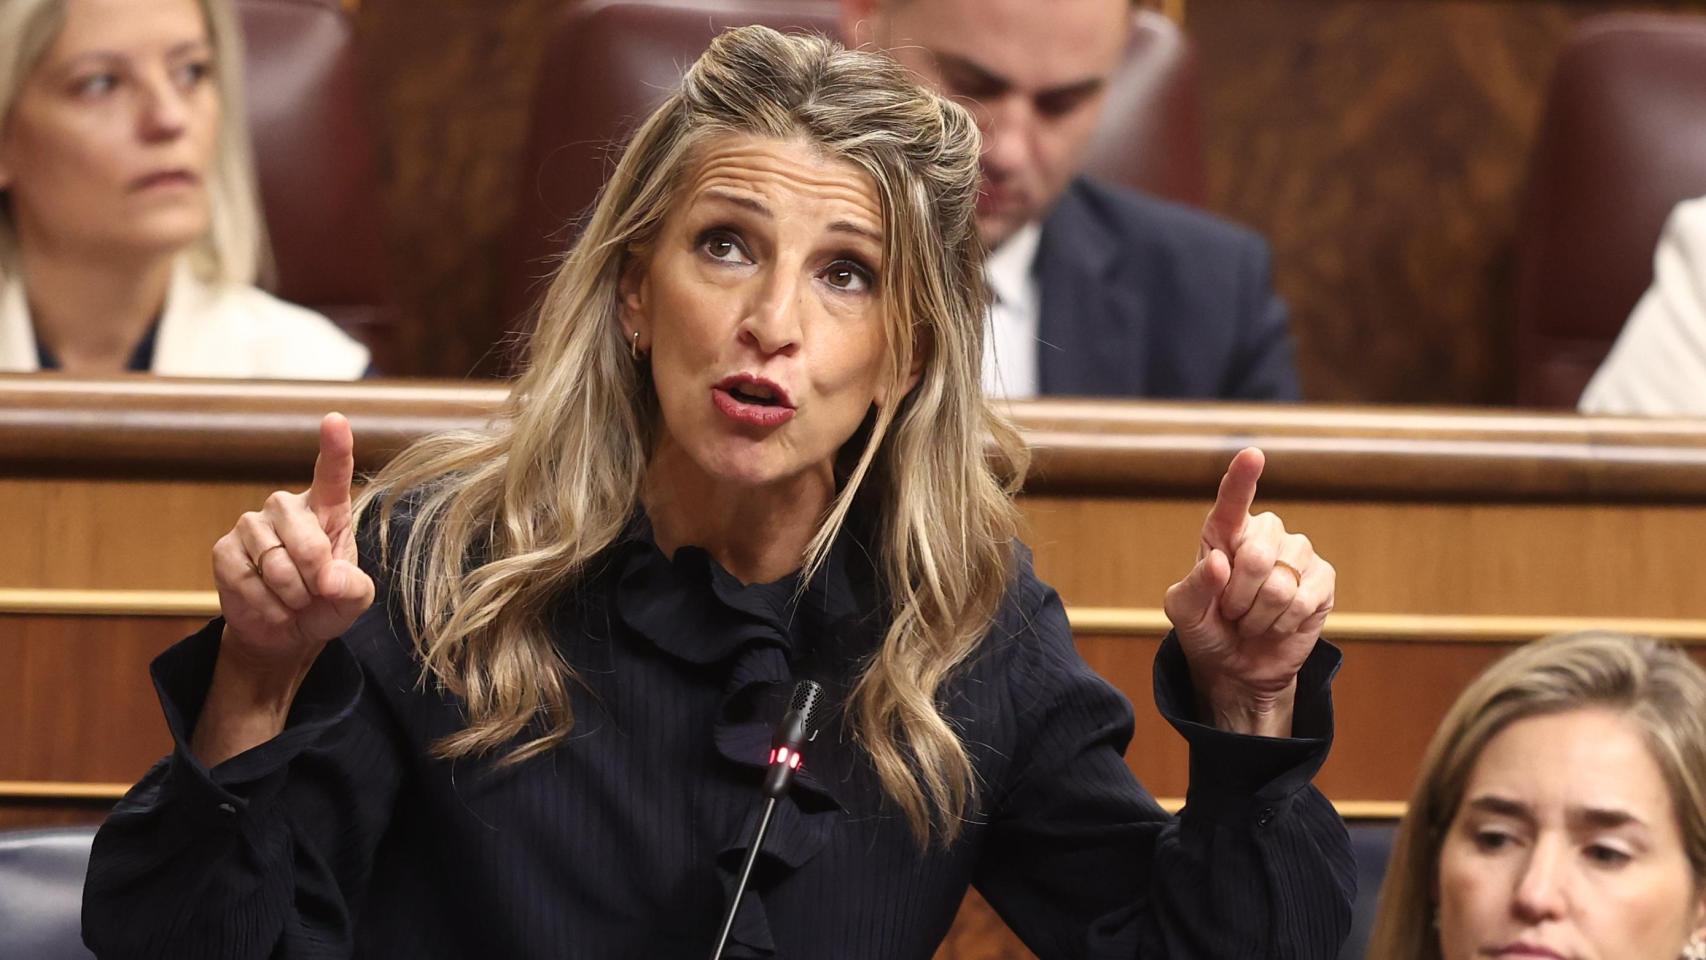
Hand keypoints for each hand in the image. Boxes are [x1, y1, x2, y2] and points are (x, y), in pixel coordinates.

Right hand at [210, 412, 374, 683]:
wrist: (285, 632)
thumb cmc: (325, 604)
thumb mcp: (353, 600)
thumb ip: (354, 588)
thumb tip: (330, 579)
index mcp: (327, 509)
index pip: (332, 474)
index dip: (335, 447)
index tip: (335, 420)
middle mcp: (287, 508)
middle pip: (305, 536)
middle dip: (315, 574)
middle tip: (318, 593)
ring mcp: (252, 525)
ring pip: (274, 562)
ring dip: (290, 594)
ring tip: (295, 600)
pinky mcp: (224, 549)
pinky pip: (245, 579)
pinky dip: (265, 604)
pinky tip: (272, 606)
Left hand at [1162, 448, 1334, 736]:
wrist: (1238, 666)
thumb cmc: (1207, 629)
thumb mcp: (1183, 613)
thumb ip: (1194, 587)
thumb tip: (1219, 562)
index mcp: (1223, 533)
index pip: (1232, 502)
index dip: (1242, 478)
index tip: (1252, 454)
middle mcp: (1263, 534)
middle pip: (1255, 555)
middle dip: (1238, 596)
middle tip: (1231, 610)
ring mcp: (1296, 554)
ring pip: (1280, 584)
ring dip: (1259, 614)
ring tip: (1252, 618)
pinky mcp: (1323, 579)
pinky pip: (1304, 600)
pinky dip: (1283, 623)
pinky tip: (1278, 624)